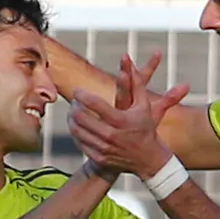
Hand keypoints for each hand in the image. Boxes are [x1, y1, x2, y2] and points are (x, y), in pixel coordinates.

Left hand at [69, 52, 184, 176]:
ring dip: (72, 119)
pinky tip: (77, 126)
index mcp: (120, 120)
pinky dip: (76, 133)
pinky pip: (80, 143)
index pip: (94, 104)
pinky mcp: (99, 158)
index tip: (77, 91)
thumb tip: (127, 59)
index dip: (82, 95)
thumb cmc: (145, 128)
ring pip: (77, 130)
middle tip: (73, 101)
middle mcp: (111, 135)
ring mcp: (104, 148)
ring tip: (73, 111)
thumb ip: (135, 82)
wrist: (147, 159)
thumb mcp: (143, 105)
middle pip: (81, 117)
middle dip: (74, 106)